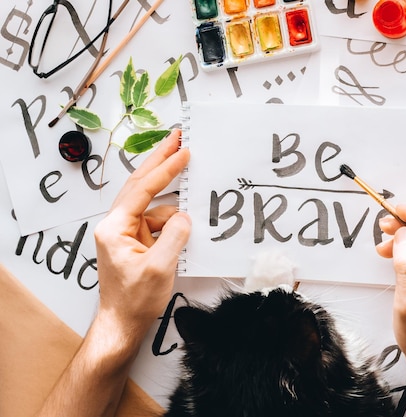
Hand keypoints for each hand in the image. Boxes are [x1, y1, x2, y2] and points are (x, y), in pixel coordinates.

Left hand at [93, 129, 190, 336]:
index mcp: (115, 228)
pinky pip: (156, 221)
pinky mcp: (135, 242)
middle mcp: (116, 225)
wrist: (122, 324)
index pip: (142, 189)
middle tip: (177, 138)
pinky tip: (186, 221)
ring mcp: (125, 233)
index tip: (183, 151)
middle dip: (159, 161)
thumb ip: (174, 236)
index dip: (165, 169)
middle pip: (139, 184)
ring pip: (150, 203)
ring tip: (190, 183)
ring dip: (171, 197)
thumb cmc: (135, 300)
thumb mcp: (159, 268)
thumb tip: (184, 216)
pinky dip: (172, 218)